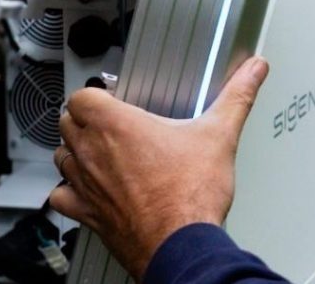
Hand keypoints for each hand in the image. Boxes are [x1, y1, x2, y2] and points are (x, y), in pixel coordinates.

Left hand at [48, 57, 270, 279]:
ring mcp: (86, 184)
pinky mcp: (87, 213)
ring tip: (99, 151)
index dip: (96, 94)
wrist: (180, 242)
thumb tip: (253, 71)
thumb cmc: (191, 194)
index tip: (113, 97)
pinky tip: (87, 189)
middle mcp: (94, 153)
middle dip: (85, 119)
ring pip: (62, 157)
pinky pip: (61, 196)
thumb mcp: (220, 135)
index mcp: (119, 126)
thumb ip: (237, 96)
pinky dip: (69, 191)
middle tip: (109, 122)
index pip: (82, 96)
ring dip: (76, 150)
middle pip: (67, 123)